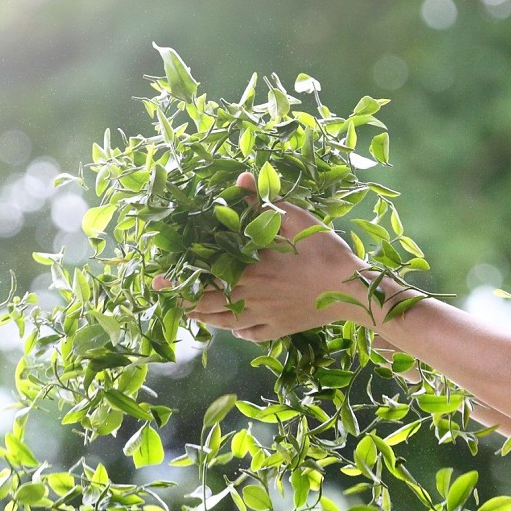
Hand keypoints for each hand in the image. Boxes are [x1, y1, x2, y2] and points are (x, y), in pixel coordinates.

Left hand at [157, 173, 367, 340]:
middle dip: (183, 300)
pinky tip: (234, 327)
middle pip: (208, 303)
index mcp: (250, 270)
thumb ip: (263, 201)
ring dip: (205, 317)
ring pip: (225, 322)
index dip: (180, 277)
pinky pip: (251, 334)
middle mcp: (251, 298)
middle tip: (166, 296)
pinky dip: (237, 331)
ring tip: (191, 313)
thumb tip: (241, 176)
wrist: (352, 290)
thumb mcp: (295, 218)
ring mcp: (264, 317)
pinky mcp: (280, 329)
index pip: (204, 276)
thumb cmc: (324, 251)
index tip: (158, 277)